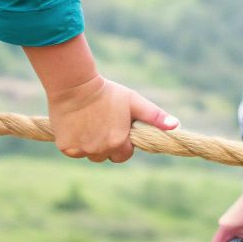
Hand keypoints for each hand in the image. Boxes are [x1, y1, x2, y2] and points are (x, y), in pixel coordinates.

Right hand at [45, 75, 177, 162]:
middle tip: (102, 123)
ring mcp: (81, 150)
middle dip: (107, 145)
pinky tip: (77, 124)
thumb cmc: (108, 92)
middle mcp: (100, 150)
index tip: (116, 126)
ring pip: (90, 155)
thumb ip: (155, 116)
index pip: (124, 154)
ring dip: (91, 145)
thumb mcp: (134, 102)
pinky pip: (74, 151)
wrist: (75, 85)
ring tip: (90, 123)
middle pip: (106, 156)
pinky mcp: (66, 148)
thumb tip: (176, 125)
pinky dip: (75, 142)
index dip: (122, 142)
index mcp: (118, 142)